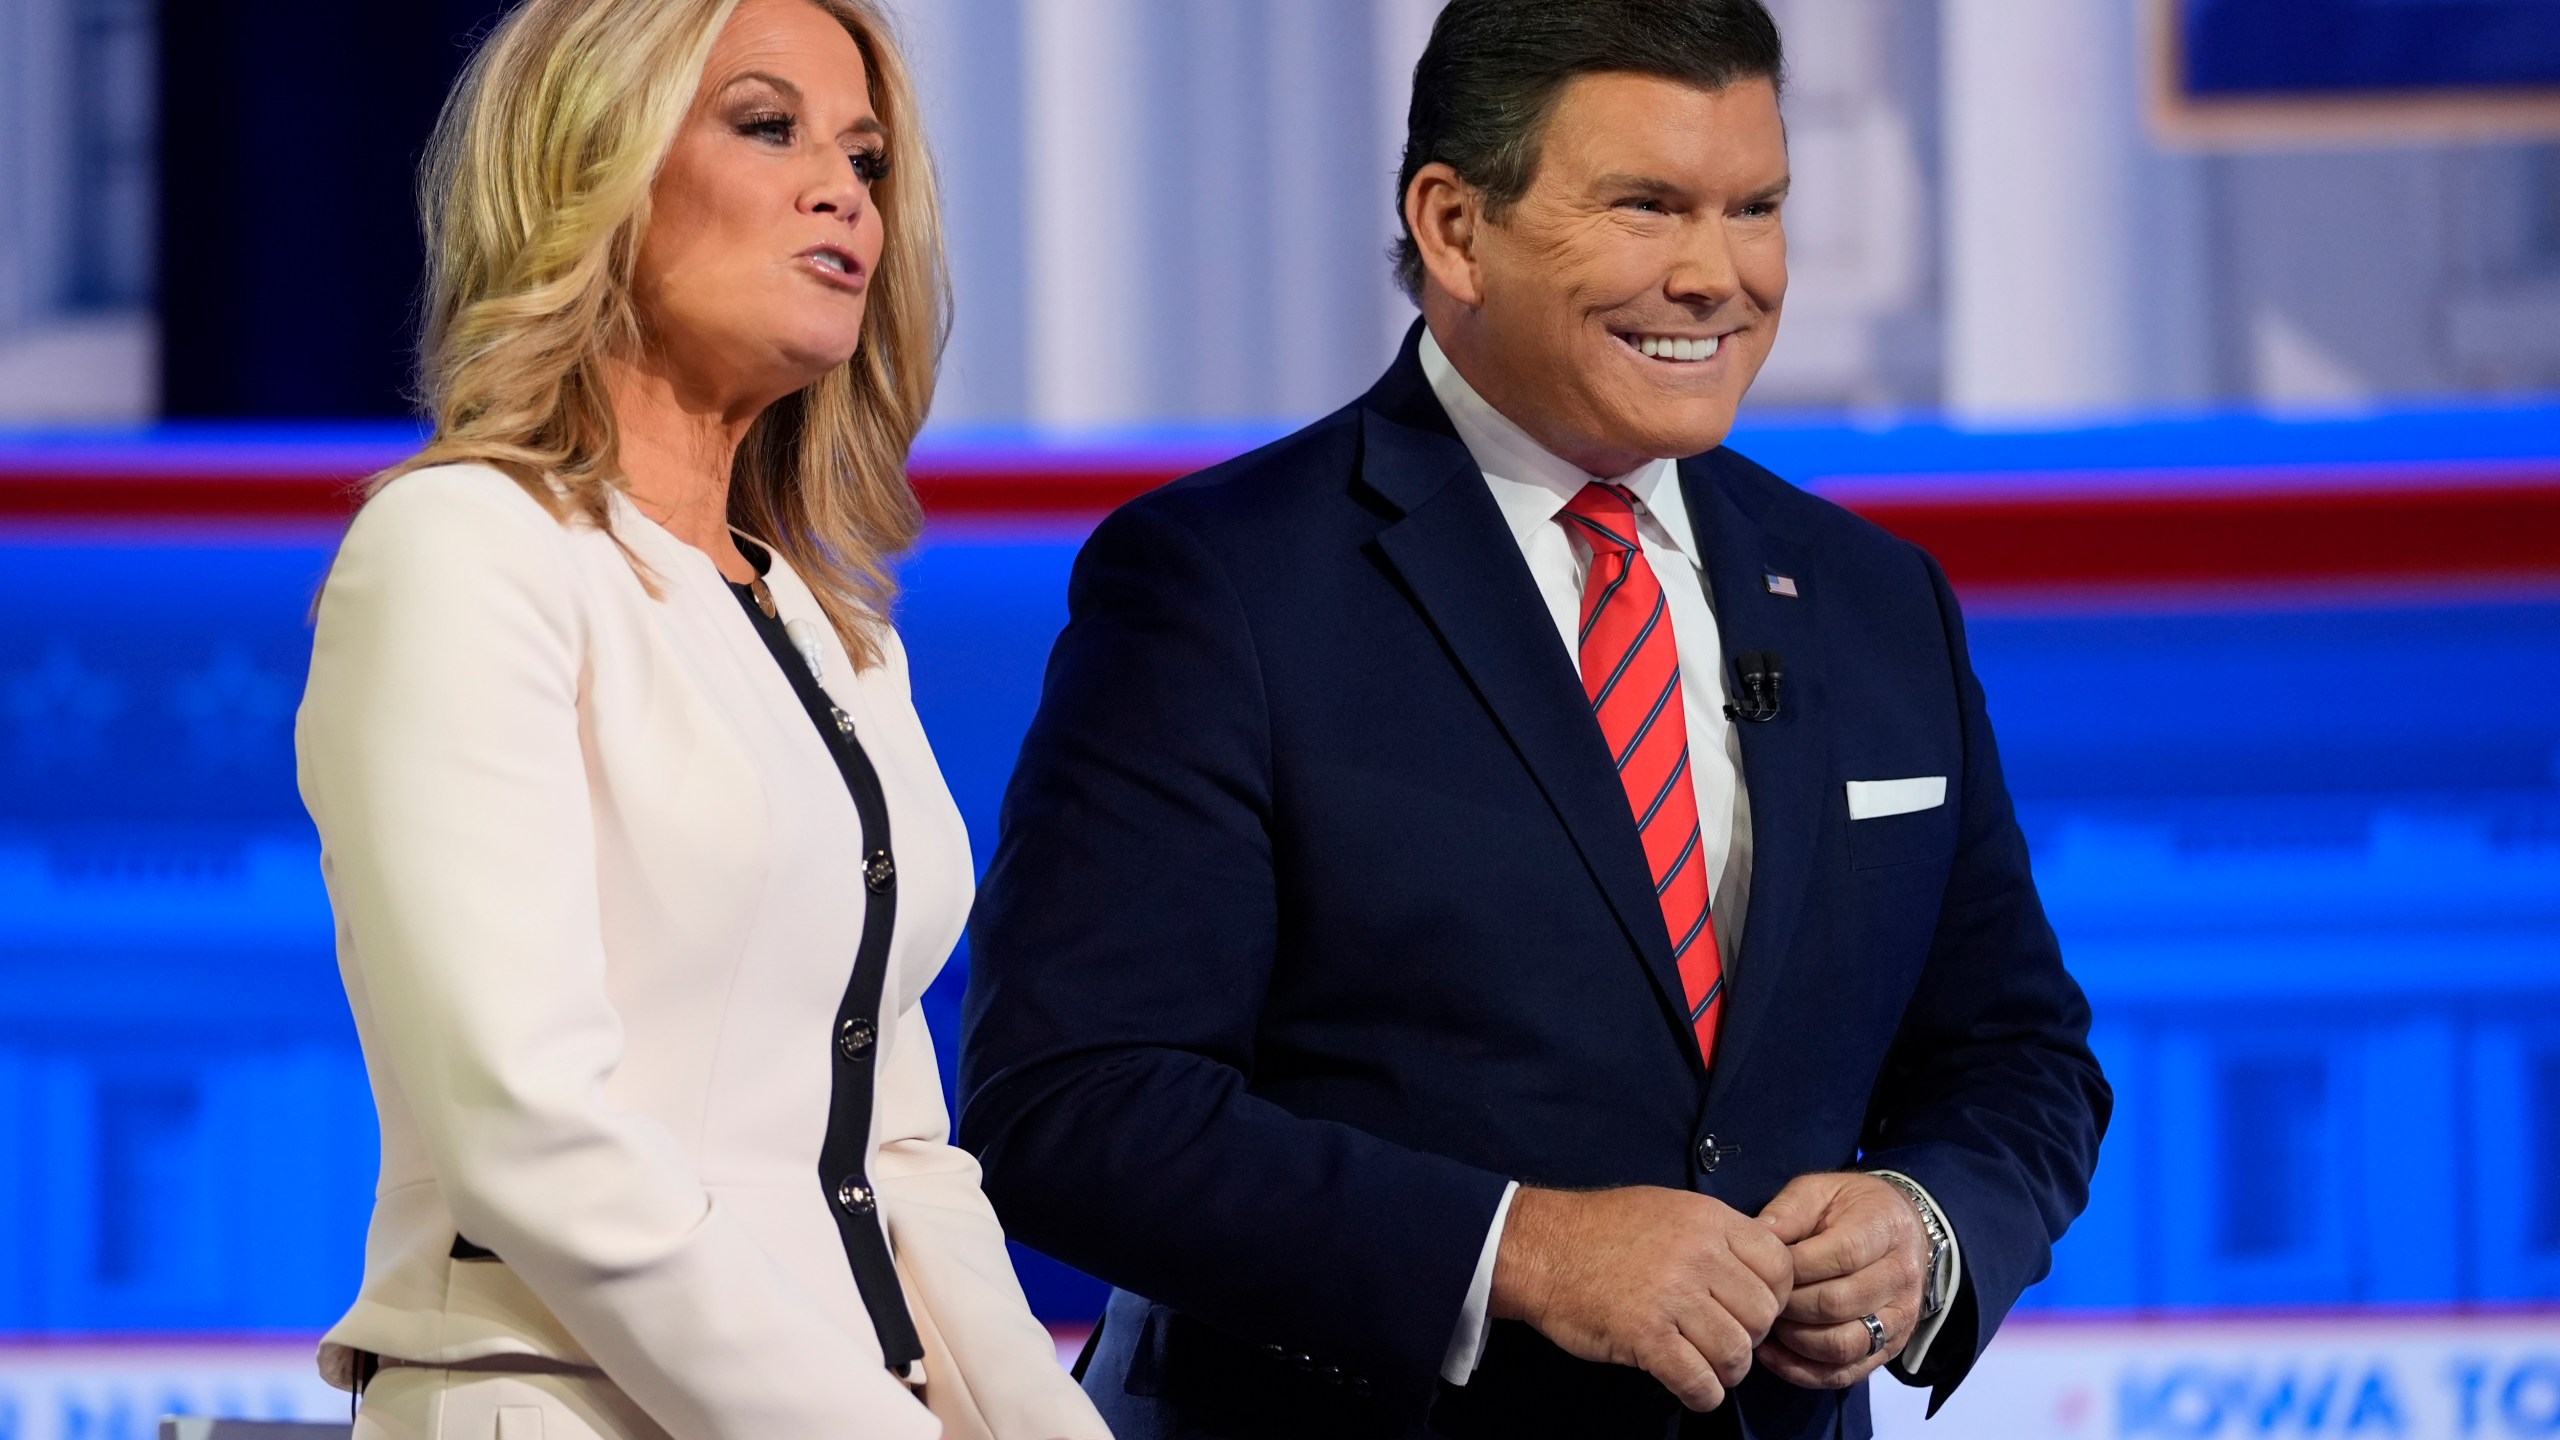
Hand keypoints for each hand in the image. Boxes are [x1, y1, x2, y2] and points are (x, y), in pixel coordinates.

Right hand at [1490, 1185, 1793, 1412]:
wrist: (1542, 1248)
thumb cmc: (1603, 1230)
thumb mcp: (1670, 1209)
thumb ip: (1717, 1234)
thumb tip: (1759, 1269)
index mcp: (1709, 1220)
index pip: (1780, 1268)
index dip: (1773, 1297)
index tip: (1748, 1309)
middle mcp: (1698, 1255)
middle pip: (1763, 1316)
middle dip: (1748, 1337)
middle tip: (1720, 1339)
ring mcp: (1672, 1296)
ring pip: (1736, 1354)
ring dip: (1725, 1370)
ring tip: (1704, 1364)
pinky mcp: (1646, 1336)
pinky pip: (1699, 1382)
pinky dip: (1702, 1395)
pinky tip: (1689, 1386)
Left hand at [1753, 1172, 1928, 1388]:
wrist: (1901, 1229)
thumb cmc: (1852, 1207)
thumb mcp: (1820, 1191)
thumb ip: (1789, 1211)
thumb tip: (1755, 1235)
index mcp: (1884, 1230)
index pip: (1840, 1256)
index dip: (1793, 1267)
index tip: (1761, 1266)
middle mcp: (1900, 1278)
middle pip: (1836, 1304)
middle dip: (1787, 1304)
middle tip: (1757, 1297)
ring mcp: (1899, 1318)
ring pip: (1841, 1345)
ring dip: (1793, 1340)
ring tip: (1766, 1322)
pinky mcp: (1890, 1348)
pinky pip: (1845, 1373)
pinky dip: (1803, 1370)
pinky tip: (1774, 1353)